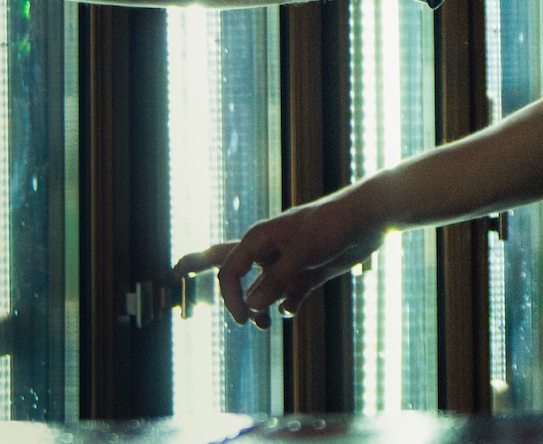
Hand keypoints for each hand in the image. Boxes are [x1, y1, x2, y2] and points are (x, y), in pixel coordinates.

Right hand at [174, 189, 388, 329]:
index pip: (229, 271)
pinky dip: (284, 306)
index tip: (243, 319)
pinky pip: (286, 296)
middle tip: (172, 275)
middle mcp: (269, 251)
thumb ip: (278, 279)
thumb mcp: (304, 251)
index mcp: (260, 238)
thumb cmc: (333, 224)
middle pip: (229, 264)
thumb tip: (253, 306)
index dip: (230, 297)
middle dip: (203, 271)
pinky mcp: (306, 274)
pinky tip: (289, 309)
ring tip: (263, 325)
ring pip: (260, 289)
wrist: (369, 218)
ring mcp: (286, 263)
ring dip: (258, 307)